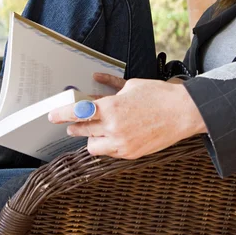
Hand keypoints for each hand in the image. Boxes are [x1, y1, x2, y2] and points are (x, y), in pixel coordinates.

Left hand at [48, 73, 206, 158]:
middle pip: (82, 130)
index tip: (52, 115)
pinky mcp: (130, 154)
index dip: (62, 114)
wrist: (183, 113)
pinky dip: (106, 144)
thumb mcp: (132, 86)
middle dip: (75, 125)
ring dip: (90, 137)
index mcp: (112, 108)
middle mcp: (114, 129)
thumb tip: (97, 80)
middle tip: (73, 121)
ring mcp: (122, 144)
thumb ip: (111, 86)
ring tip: (95, 128)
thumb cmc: (159, 96)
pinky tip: (111, 135)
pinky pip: (109, 152)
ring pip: (93, 146)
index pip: (78, 113)